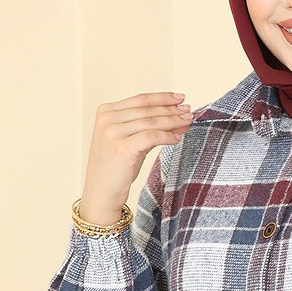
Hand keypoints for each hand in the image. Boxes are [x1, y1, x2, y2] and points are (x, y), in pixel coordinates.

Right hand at [79, 90, 194, 223]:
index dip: (163, 97)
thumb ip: (146, 127)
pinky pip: (152, 136)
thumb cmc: (116, 168)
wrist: (101, 193)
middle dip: (171, 109)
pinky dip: (167, 136)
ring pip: (151, 122)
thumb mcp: (129, 140)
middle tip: (189, 110)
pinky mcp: (121, 147)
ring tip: (188, 121)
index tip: (180, 97)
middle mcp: (107, 119)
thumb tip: (177, 116)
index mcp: (106, 111)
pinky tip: (177, 138)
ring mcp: (112, 132)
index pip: (140, 100)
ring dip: (173, 121)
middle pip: (148, 110)